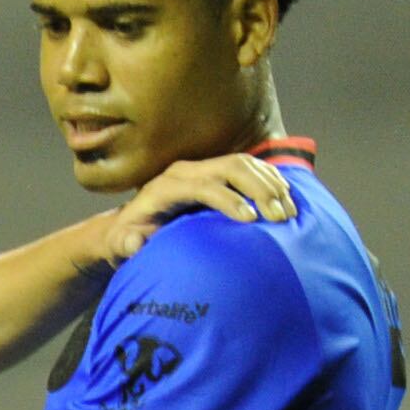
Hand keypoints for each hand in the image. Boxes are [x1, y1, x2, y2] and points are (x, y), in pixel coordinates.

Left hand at [100, 150, 296, 260]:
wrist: (128, 225)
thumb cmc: (126, 240)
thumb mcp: (119, 245)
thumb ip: (125, 245)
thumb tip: (135, 243)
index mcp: (165, 187)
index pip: (204, 186)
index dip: (228, 200)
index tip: (251, 220)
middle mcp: (185, 171)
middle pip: (230, 168)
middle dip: (259, 190)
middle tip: (281, 216)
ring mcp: (201, 168)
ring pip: (244, 164)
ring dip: (270, 184)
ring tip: (289, 211)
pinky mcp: (214, 172)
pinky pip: (249, 167)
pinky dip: (269, 179)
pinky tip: (286, 197)